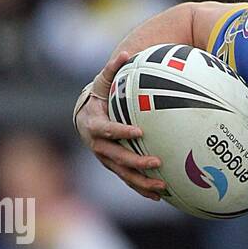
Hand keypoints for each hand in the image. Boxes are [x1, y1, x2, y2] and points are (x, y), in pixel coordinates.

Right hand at [76, 49, 166, 201]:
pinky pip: (128, 180)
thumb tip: (126, 53)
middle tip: (156, 162)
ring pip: (123, 173)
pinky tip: (160, 195)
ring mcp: (105, 159)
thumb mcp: (103, 81)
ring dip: (142, 182)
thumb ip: (112, 69)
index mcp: (93, 125)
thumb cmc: (98, 96)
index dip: (121, 131)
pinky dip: (142, 189)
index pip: (107, 130)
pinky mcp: (114, 167)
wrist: (84, 117)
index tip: (139, 132)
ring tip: (163, 186)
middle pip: (117, 156)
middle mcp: (97, 145)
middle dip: (136, 161)